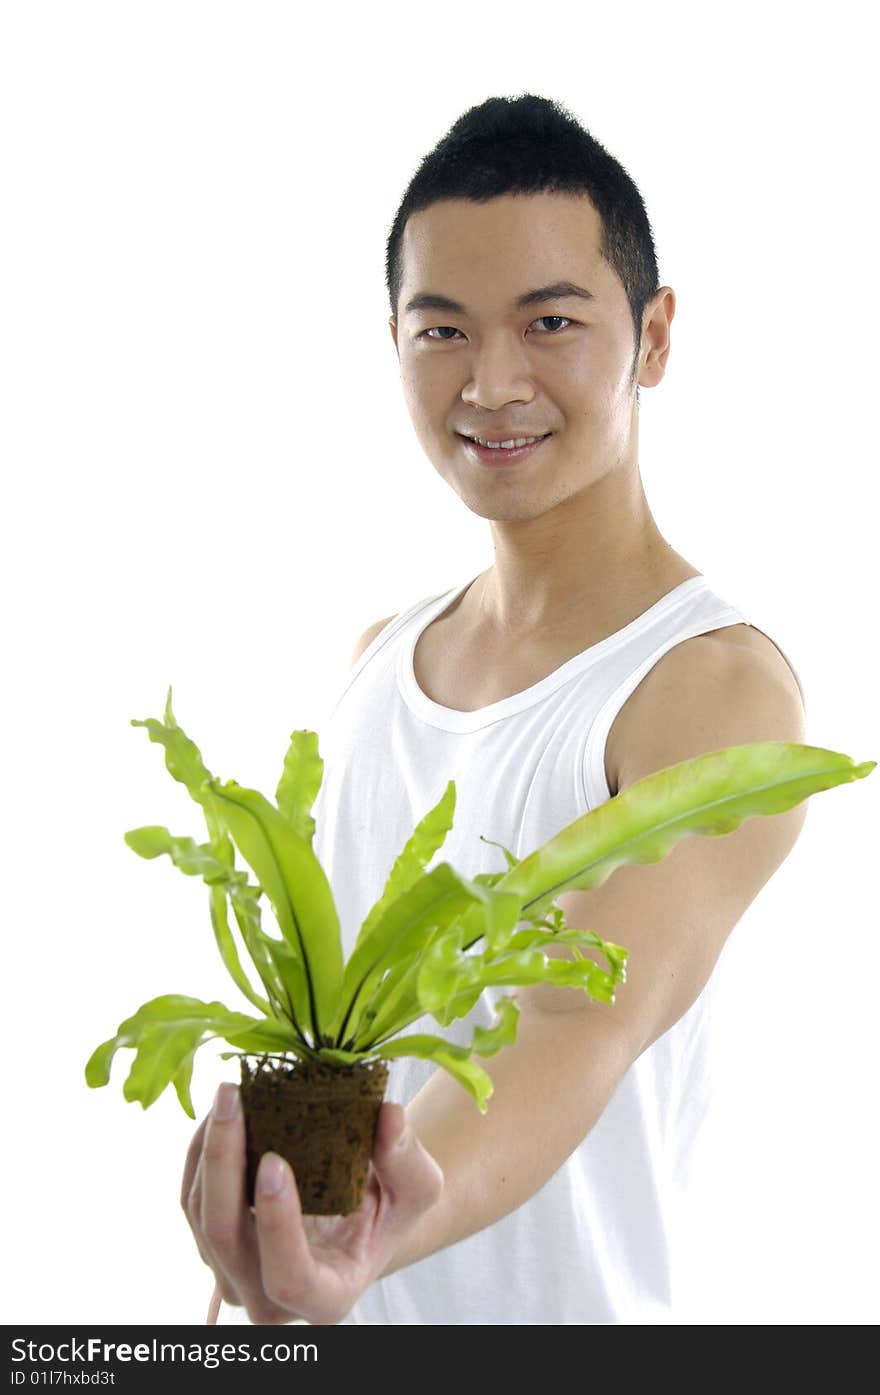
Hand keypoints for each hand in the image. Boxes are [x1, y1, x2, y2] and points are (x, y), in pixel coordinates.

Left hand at [182, 1081, 443, 1325]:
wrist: (363, 1218)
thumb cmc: (391, 1209)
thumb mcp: (417, 1187)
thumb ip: (406, 1159)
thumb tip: (388, 1116)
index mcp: (325, 1297)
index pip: (288, 1277)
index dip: (276, 1224)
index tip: (274, 1160)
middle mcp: (270, 1299)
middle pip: (225, 1240)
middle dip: (223, 1164)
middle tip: (235, 1097)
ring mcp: (234, 1274)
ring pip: (200, 1217)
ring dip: (209, 1150)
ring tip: (230, 1092)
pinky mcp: (212, 1243)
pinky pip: (191, 1198)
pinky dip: (202, 1151)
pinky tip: (223, 1111)